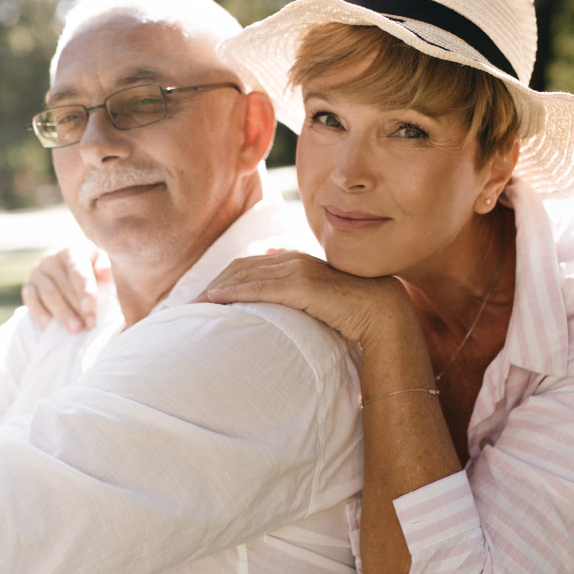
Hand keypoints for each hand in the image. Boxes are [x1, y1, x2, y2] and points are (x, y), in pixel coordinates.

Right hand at [21, 243, 111, 330]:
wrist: (64, 264)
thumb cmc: (88, 265)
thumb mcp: (98, 260)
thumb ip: (103, 266)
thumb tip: (104, 274)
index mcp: (70, 251)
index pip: (78, 271)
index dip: (85, 290)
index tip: (91, 309)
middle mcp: (51, 259)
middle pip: (64, 285)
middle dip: (78, 307)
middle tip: (90, 324)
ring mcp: (36, 272)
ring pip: (48, 294)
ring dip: (62, 313)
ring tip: (76, 328)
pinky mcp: (28, 286)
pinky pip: (30, 300)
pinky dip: (39, 313)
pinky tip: (48, 326)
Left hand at [199, 250, 406, 343]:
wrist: (384, 313)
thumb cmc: (353, 313)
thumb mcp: (320, 302)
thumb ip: (298, 299)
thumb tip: (278, 310)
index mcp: (297, 262)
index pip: (249, 265)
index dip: (224, 279)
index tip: (204, 298)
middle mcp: (294, 259)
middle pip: (240, 267)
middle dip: (213, 284)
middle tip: (189, 305)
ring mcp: (298, 270)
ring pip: (245, 274)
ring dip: (217, 290)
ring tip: (195, 306)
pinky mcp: (303, 286)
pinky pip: (261, 287)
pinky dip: (235, 292)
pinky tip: (217, 300)